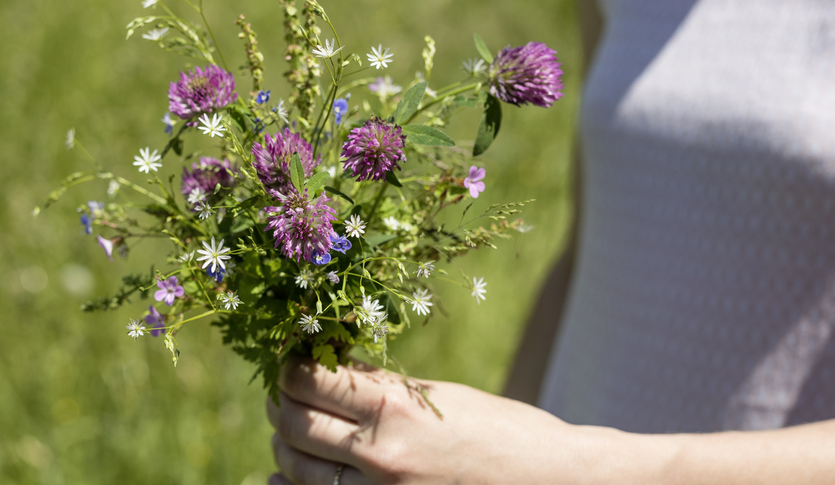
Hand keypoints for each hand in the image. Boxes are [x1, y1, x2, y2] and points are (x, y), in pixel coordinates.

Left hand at [264, 357, 628, 484]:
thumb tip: (325, 369)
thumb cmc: (502, 432)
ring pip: (295, 469)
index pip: (311, 380)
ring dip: (284, 444)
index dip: (291, 367)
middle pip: (295, 424)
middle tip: (285, 394)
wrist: (552, 483)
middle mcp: (381, 455)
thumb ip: (379, 388)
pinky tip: (287, 474)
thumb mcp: (438, 397)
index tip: (291, 361)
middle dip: (282, 404)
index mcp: (397, 408)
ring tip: (290, 430)